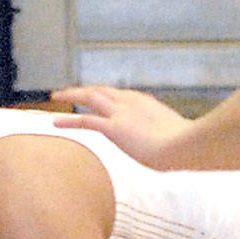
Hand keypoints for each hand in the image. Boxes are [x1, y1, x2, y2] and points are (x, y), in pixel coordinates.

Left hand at [51, 85, 191, 168]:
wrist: (183, 146)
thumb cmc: (185, 147)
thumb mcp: (177, 138)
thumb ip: (170, 137)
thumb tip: (178, 149)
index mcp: (146, 103)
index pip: (121, 95)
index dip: (107, 96)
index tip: (99, 98)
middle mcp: (131, 102)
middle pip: (103, 90)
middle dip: (86, 89)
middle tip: (72, 91)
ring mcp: (121, 113)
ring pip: (90, 97)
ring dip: (72, 94)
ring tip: (56, 96)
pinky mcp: (113, 128)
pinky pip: (84, 121)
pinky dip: (68, 120)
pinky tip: (53, 122)